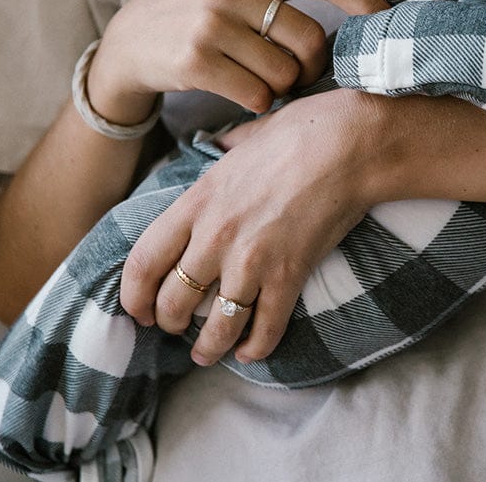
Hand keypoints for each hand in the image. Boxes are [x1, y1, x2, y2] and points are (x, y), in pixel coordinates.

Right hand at [87, 0, 388, 122]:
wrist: (129, 42)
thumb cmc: (200, 7)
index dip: (365, 2)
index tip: (388, 22)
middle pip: (311, 40)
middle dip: (313, 65)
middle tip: (297, 70)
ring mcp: (209, 24)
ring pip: (285, 73)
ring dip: (283, 87)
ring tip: (261, 77)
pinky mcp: (193, 62)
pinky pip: (257, 95)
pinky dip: (258, 102)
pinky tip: (242, 90)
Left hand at [120, 89, 378, 364]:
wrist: (352, 146)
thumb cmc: (305, 131)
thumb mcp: (249, 134)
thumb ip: (227, 146)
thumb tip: (223, 144)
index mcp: (198, 201)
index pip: (144, 262)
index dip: (133, 296)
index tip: (139, 309)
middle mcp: (215, 237)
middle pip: (173, 301)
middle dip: (170, 323)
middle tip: (176, 329)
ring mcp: (252, 261)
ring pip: (216, 325)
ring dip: (208, 347)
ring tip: (207, 354)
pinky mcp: (289, 276)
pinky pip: (265, 327)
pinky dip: (257, 347)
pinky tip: (251, 352)